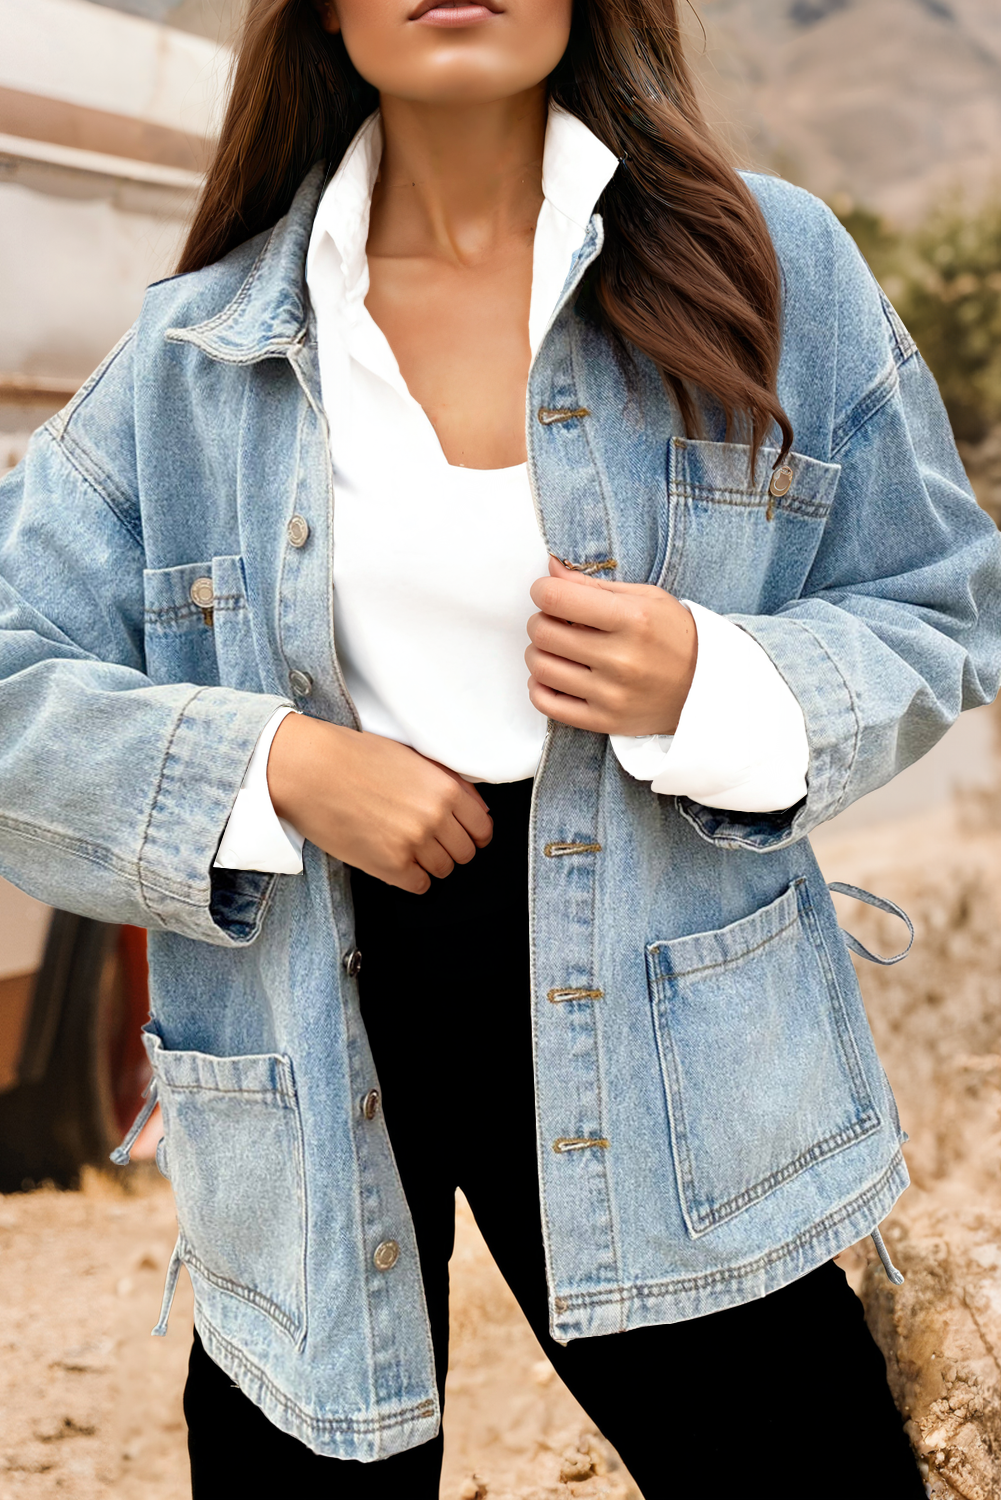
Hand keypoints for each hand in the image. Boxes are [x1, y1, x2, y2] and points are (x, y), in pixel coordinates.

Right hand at [266, 716, 492, 893]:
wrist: (310, 770)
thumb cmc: (353, 758)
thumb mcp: (412, 758)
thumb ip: (448, 783)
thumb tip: (477, 809)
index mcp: (445, 789)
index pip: (482, 828)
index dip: (474, 834)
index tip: (465, 836)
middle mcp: (435, 818)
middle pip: (465, 853)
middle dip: (450, 848)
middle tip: (429, 840)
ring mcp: (414, 844)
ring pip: (443, 870)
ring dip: (429, 863)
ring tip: (406, 847)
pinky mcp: (390, 866)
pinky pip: (420, 886)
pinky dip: (411, 878)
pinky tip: (396, 861)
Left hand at [526, 556, 697, 735]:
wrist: (707, 687)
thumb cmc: (675, 636)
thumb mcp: (645, 598)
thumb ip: (594, 585)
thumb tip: (550, 570)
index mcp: (632, 619)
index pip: (557, 598)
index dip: (542, 591)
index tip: (548, 594)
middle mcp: (620, 658)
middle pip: (543, 632)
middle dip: (541, 620)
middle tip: (555, 620)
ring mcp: (611, 694)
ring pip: (540, 666)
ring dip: (539, 651)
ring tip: (557, 647)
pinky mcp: (604, 720)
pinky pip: (548, 704)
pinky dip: (540, 687)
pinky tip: (554, 675)